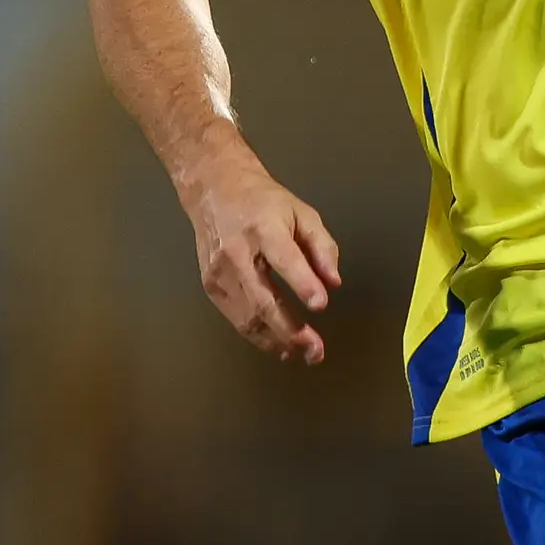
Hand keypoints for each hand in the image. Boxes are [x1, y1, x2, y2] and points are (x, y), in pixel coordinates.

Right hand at [178, 142, 342, 364]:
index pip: (284, 258)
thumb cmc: (264, 202)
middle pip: (263, 299)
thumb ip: (322, 247)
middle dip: (291, 329)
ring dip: (277, 341)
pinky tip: (279, 346)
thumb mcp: (302, 212)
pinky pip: (237, 318)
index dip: (303, 283)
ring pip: (248, 317)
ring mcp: (220, 272)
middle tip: (316, 350)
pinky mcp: (210, 286)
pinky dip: (259, 336)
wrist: (215, 190)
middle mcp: (237, 252)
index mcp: (264, 227)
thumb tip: (333, 283)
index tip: (321, 304)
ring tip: (303, 354)